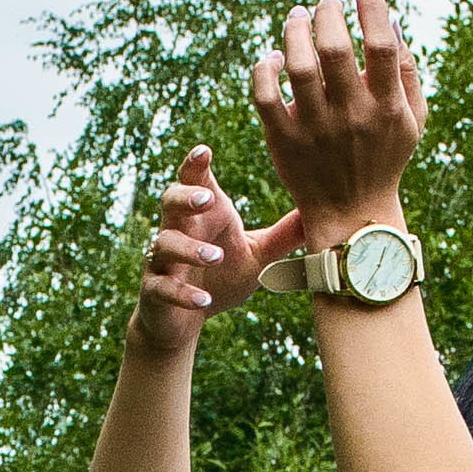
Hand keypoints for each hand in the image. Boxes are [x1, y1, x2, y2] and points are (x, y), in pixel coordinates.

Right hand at [131, 145, 304, 355]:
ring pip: (165, 244)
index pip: (195, 182)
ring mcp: (161, 261)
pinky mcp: (153, 291)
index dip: (195, 165)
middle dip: (184, 197)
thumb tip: (319, 210)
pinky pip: (161, 287)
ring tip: (215, 256)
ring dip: (189, 249)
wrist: (184, 321)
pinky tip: (203, 300)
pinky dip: (182, 293)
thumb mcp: (257, 255)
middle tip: (206, 199)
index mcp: (203, 217)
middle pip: (169, 202)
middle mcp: (177, 231)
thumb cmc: (220, 278)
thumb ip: (283, 235)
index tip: (204, 150)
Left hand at [251, 0, 426, 250]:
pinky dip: (265, 69)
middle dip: (328, 15)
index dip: (372, 10)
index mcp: (386, 107)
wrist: (351, 212)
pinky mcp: (282, 140)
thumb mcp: (413, 119)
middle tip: (325, 1)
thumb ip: (408, 71)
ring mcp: (314, 128)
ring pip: (297, 66)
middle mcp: (350, 116)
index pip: (382, 47)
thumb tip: (393, 21)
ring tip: (297, 15)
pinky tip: (273, 56)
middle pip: (334, 50)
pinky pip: (265, 95)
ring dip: (295, 32)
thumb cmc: (384, 157)